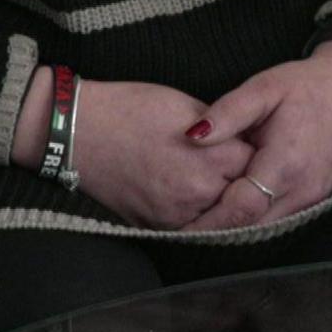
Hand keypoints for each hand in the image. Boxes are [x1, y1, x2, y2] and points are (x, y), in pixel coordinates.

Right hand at [11, 69, 254, 228]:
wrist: (76, 130)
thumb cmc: (128, 109)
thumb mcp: (185, 104)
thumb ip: (222, 127)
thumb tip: (246, 139)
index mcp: (207, 159)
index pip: (254, 164)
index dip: (255, 152)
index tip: (253, 145)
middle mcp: (194, 194)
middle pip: (241, 194)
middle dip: (243, 179)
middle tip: (240, 165)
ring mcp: (173, 216)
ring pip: (218, 217)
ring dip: (223, 201)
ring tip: (215, 179)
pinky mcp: (154, 226)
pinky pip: (190, 227)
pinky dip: (198, 214)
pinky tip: (195, 195)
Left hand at [178, 41, 331, 230]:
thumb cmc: (309, 85)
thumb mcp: (265, 87)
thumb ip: (228, 113)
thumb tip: (192, 136)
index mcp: (285, 163)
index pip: (240, 208)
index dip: (207, 221)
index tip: (178, 224)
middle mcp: (302, 189)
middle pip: (251, 228)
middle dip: (216, 231)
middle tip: (181, 229)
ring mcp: (314, 198)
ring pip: (267, 229)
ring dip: (236, 229)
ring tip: (201, 224)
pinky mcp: (319, 198)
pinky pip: (281, 220)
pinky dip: (256, 221)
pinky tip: (234, 213)